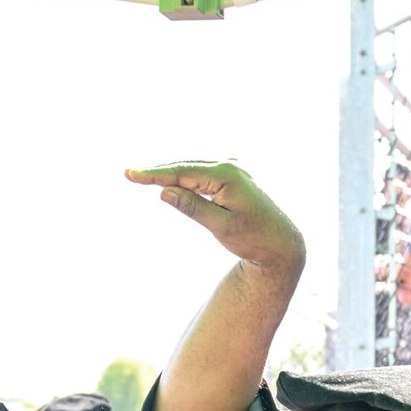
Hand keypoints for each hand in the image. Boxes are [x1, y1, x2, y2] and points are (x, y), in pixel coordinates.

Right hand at [125, 160, 305, 272]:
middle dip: (158, 171)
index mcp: (227, 175)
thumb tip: (164, 192)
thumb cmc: (253, 238)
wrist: (281, 244)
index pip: (182, 172)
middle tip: (129, 174)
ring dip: (169, 173)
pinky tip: (169, 180)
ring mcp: (233, 170)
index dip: (154, 174)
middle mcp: (230, 166)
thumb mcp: (221, 226)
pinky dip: (183, 177)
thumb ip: (193, 208)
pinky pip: (201, 174)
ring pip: (192, 169)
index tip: (130, 173)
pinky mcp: (232, 178)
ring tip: (142, 176)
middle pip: (185, 166)